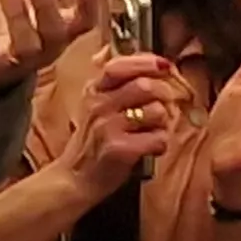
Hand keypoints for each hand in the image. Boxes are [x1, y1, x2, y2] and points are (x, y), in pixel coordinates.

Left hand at [0, 0, 103, 99]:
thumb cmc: (9, 34)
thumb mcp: (32, 3)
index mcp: (59, 33)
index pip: (83, 22)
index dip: (89, 5)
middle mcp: (43, 50)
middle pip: (55, 34)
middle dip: (48, 6)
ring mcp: (17, 62)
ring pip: (26, 46)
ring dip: (19, 17)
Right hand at [58, 53, 185, 197]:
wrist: (75, 178)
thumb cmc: (95, 141)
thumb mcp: (98, 106)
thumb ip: (121, 84)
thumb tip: (156, 62)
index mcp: (94, 91)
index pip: (119, 65)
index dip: (146, 62)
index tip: (164, 66)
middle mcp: (98, 105)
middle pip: (146, 86)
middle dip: (165, 96)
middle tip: (162, 111)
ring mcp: (108, 127)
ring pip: (157, 111)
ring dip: (163, 123)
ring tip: (150, 132)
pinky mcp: (120, 149)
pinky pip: (159, 138)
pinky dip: (161, 145)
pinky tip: (149, 149)